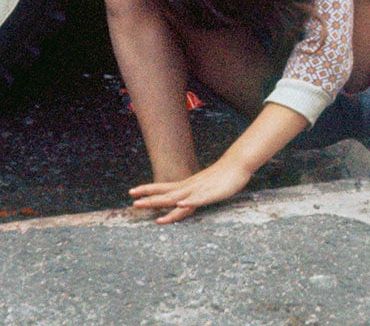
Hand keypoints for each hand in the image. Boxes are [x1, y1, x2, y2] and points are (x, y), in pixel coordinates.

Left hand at [129, 159, 252, 223]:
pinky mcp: (212, 193)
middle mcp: (190, 187)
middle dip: (150, 199)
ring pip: (178, 197)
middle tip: (133, 203)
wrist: (238, 164)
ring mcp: (200, 190)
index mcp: (187, 185)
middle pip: (166, 194)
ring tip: (149, 205)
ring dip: (163, 202)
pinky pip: (199, 199)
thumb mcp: (204, 185)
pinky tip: (181, 204)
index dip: (148, 190)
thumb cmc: (222, 176)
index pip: (163, 188)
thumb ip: (193, 193)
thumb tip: (183, 199)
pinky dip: (189, 202)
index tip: (131, 192)